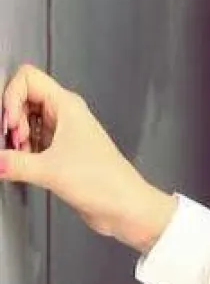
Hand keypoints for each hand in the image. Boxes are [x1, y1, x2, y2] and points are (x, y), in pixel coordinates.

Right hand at [0, 63, 174, 248]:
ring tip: (21, 155)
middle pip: (22, 99)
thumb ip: (13, 163)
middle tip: (14, 142)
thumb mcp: (49, 170)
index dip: (10, 97)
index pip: (27, 78)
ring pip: (25, 121)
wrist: (123, 205)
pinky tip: (25, 165)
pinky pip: (30, 141)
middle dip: (10, 120)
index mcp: (67, 105)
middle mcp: (65, 114)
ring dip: (15, 138)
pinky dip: (21, 151)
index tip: (10, 124)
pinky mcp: (60, 151)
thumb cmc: (103, 181)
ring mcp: (63, 132)